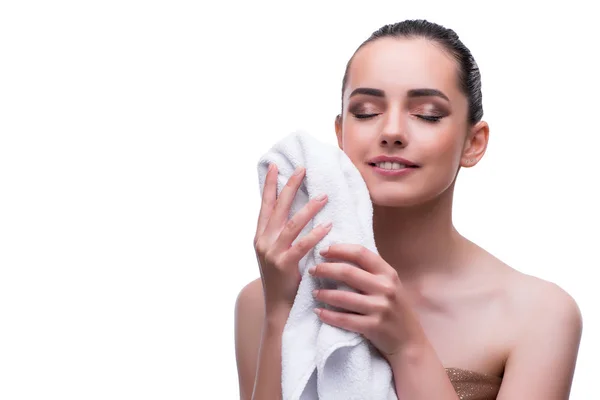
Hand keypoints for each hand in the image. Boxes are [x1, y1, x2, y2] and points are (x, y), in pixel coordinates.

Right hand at [253, 163, 331, 316]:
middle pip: (277, 208)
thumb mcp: (276, 253)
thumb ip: (281, 234)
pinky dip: (315, 234)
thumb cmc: (282, 280)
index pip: (265, 206)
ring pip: (291, 224)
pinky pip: (301, 245)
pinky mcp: (284, 265)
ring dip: (308, 209)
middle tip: (301, 169)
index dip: (269, 186)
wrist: (278, 308)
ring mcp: (272, 253)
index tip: (274, 167)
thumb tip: (293, 212)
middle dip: (289, 187)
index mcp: (261, 237)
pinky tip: (327, 225)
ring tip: (324, 196)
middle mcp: (263, 241)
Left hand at [309, 244, 423, 360]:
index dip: (339, 249)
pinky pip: (344, 319)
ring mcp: (380, 308)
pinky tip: (318, 312)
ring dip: (323, 294)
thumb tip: (341, 254)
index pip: (360, 253)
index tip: (323, 251)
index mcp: (388, 273)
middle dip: (325, 269)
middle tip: (313, 270)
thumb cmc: (395, 309)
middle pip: (347, 272)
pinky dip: (328, 315)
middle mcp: (385, 288)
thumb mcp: (390, 285)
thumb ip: (372, 271)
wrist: (409, 342)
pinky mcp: (373, 327)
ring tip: (313, 292)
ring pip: (342, 297)